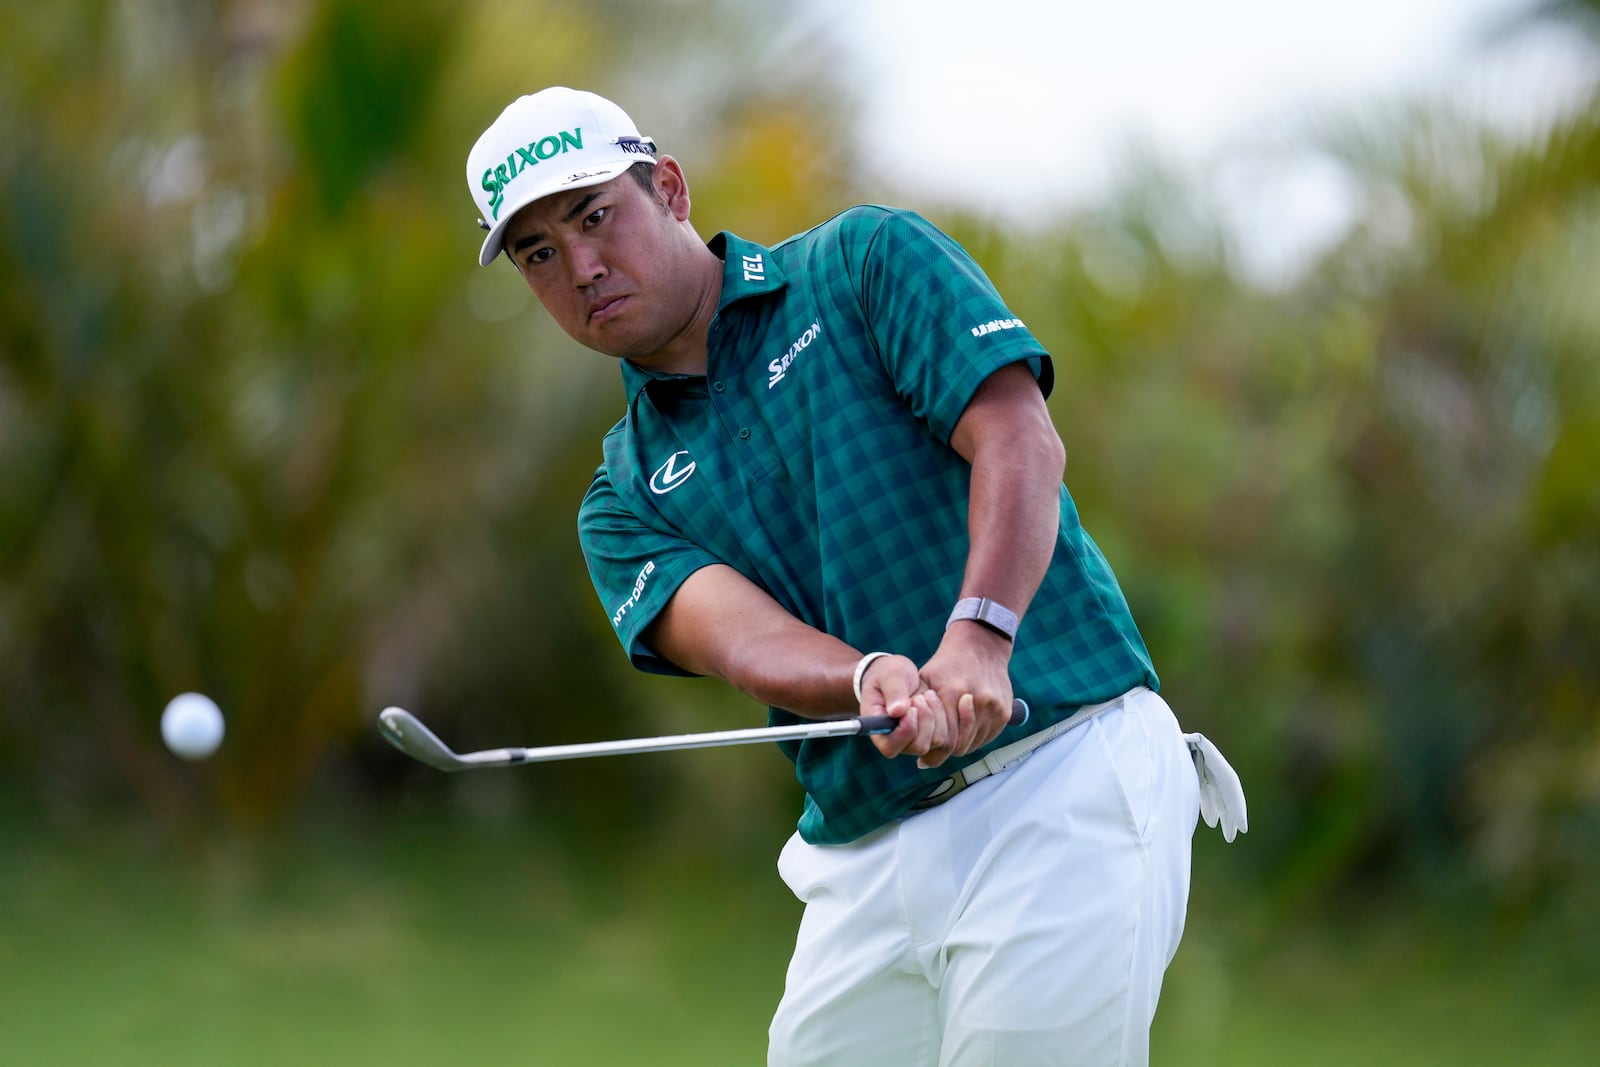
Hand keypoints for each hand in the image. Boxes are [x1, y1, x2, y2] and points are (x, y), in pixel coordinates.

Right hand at [857, 653, 951, 762]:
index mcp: (878, 729)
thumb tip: (897, 711)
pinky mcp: (930, 735)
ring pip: (937, 741)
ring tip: (926, 695)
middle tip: (919, 697)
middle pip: (918, 747)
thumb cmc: (888, 673)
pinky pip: (948, 735)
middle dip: (924, 719)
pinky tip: (936, 698)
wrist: (898, 673)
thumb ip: (893, 692)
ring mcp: (914, 740)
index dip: (905, 731)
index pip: (890, 746)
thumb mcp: (889, 676)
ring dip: (936, 715)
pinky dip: (948, 716)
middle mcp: (896, 740)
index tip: (912, 708)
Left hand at [914, 623, 1014, 767]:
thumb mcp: (923, 680)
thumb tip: (906, 737)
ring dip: (960, 744)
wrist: (981, 645)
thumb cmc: (947, 664)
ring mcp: (994, 707)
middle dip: (944, 750)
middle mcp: (977, 701)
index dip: (932, 751)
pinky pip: (987, 737)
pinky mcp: (1005, 712)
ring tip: (948, 736)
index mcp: (952, 692)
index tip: (923, 758)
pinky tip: (963, 729)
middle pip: (959, 745)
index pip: (943, 739)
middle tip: (934, 750)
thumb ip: (913, 709)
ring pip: (974, 744)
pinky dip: (974, 738)